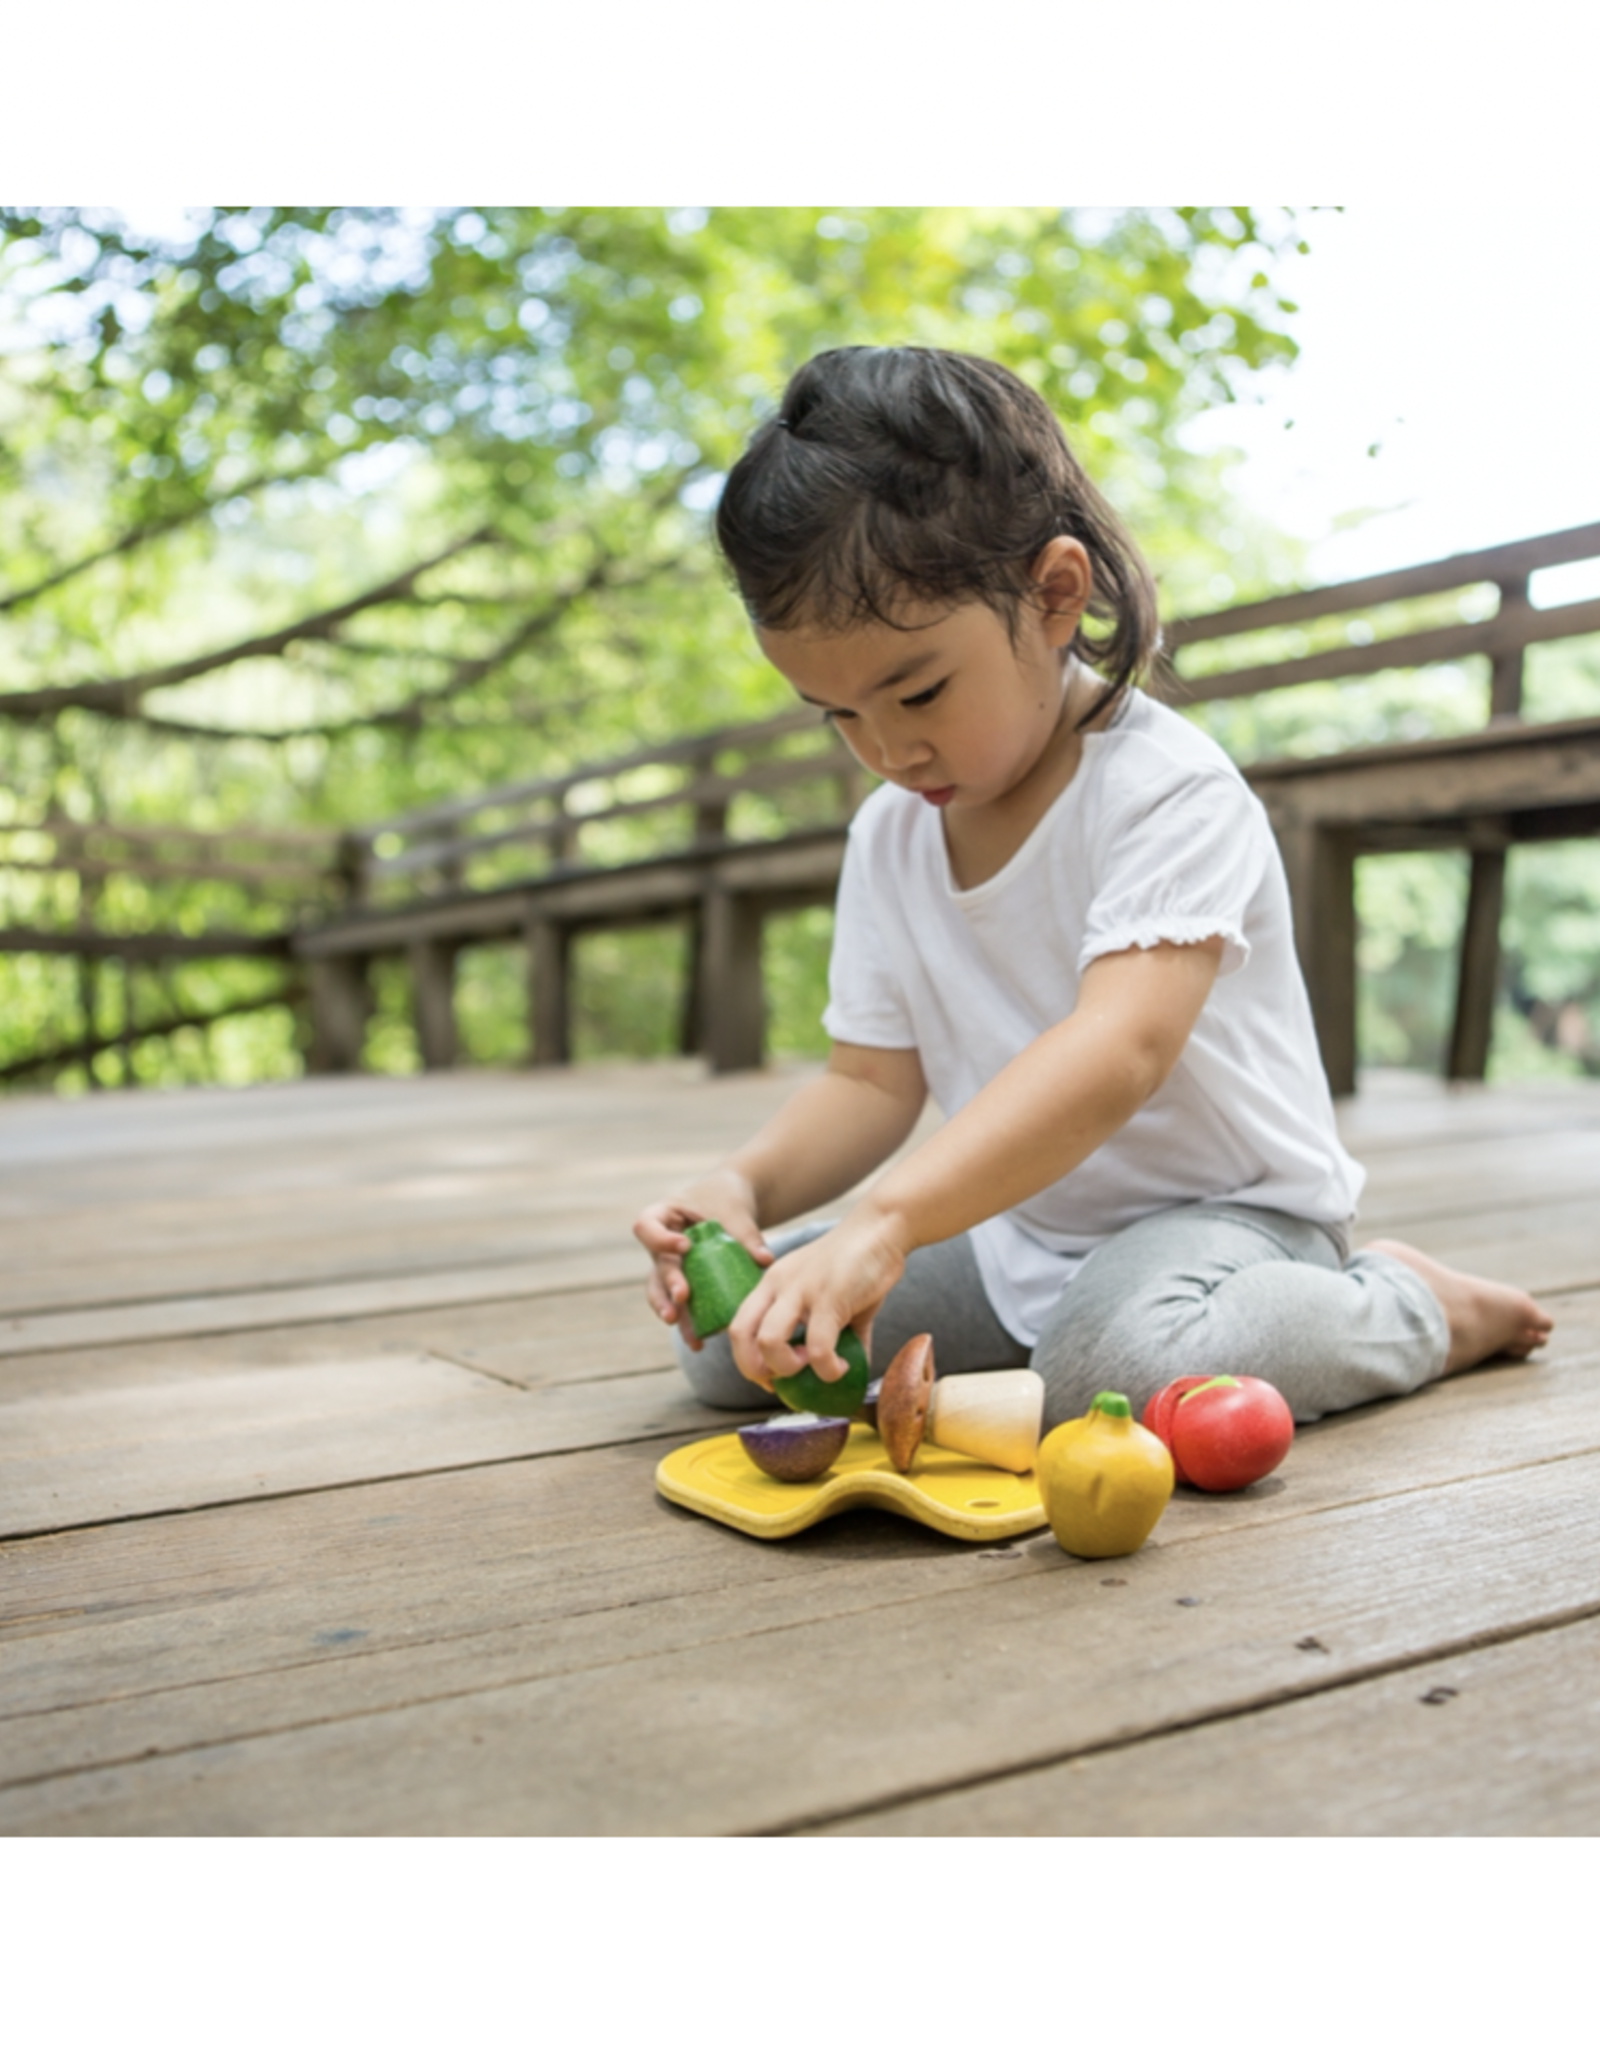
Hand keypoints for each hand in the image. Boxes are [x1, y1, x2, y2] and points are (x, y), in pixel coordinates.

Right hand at [631, 1170, 770, 1350]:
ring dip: (671, 1311)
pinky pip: (681, 1305)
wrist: (729, 1201)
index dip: (659, 1239)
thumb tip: (765, 1260)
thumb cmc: (727, 1199)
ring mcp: (669, 1266)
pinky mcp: (684, 1284)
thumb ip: (747, 1235)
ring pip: (661, 1292)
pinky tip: (698, 1342)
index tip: (684, 1246)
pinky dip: (688, 1323)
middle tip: (682, 1297)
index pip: (646, 1226)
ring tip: (684, 1331)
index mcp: (663, 1216)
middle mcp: (660, 1245)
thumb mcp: (736, 1212)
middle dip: (668, 1284)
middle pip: (656, 1266)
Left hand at [728, 1201, 910, 1391]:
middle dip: (755, 1370)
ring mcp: (801, 1289)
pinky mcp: (828, 1297)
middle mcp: (778, 1284)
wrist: (882, 1228)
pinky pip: (818, 1347)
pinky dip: (827, 1369)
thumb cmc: (859, 1263)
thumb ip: (836, 1335)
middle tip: (782, 1382)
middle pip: (740, 1334)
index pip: (738, 1325)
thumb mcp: (834, 1298)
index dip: (747, 1361)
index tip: (771, 1378)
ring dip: (787, 1369)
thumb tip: (851, 1372)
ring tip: (813, 1368)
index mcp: (772, 1284)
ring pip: (769, 1341)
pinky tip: (841, 1368)